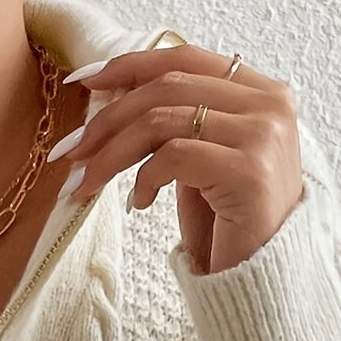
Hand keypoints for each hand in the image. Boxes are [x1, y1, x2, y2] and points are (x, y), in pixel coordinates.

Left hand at [52, 41, 306, 275]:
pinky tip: (139, 203)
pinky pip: (174, 156)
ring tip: (86, 183)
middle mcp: (269, 104)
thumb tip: (114, 95)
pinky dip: (144, 178)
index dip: (130, 66)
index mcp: (260, 92)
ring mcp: (263, 135)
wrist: (263, 281)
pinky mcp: (250, 170)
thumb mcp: (200, 162)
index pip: (185, 58)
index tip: (83, 82)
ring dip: (112, 153)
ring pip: (163, 120)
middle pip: (167, 87)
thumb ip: (177, 123)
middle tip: (71, 149)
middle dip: (109, 118)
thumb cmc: (228, 226)